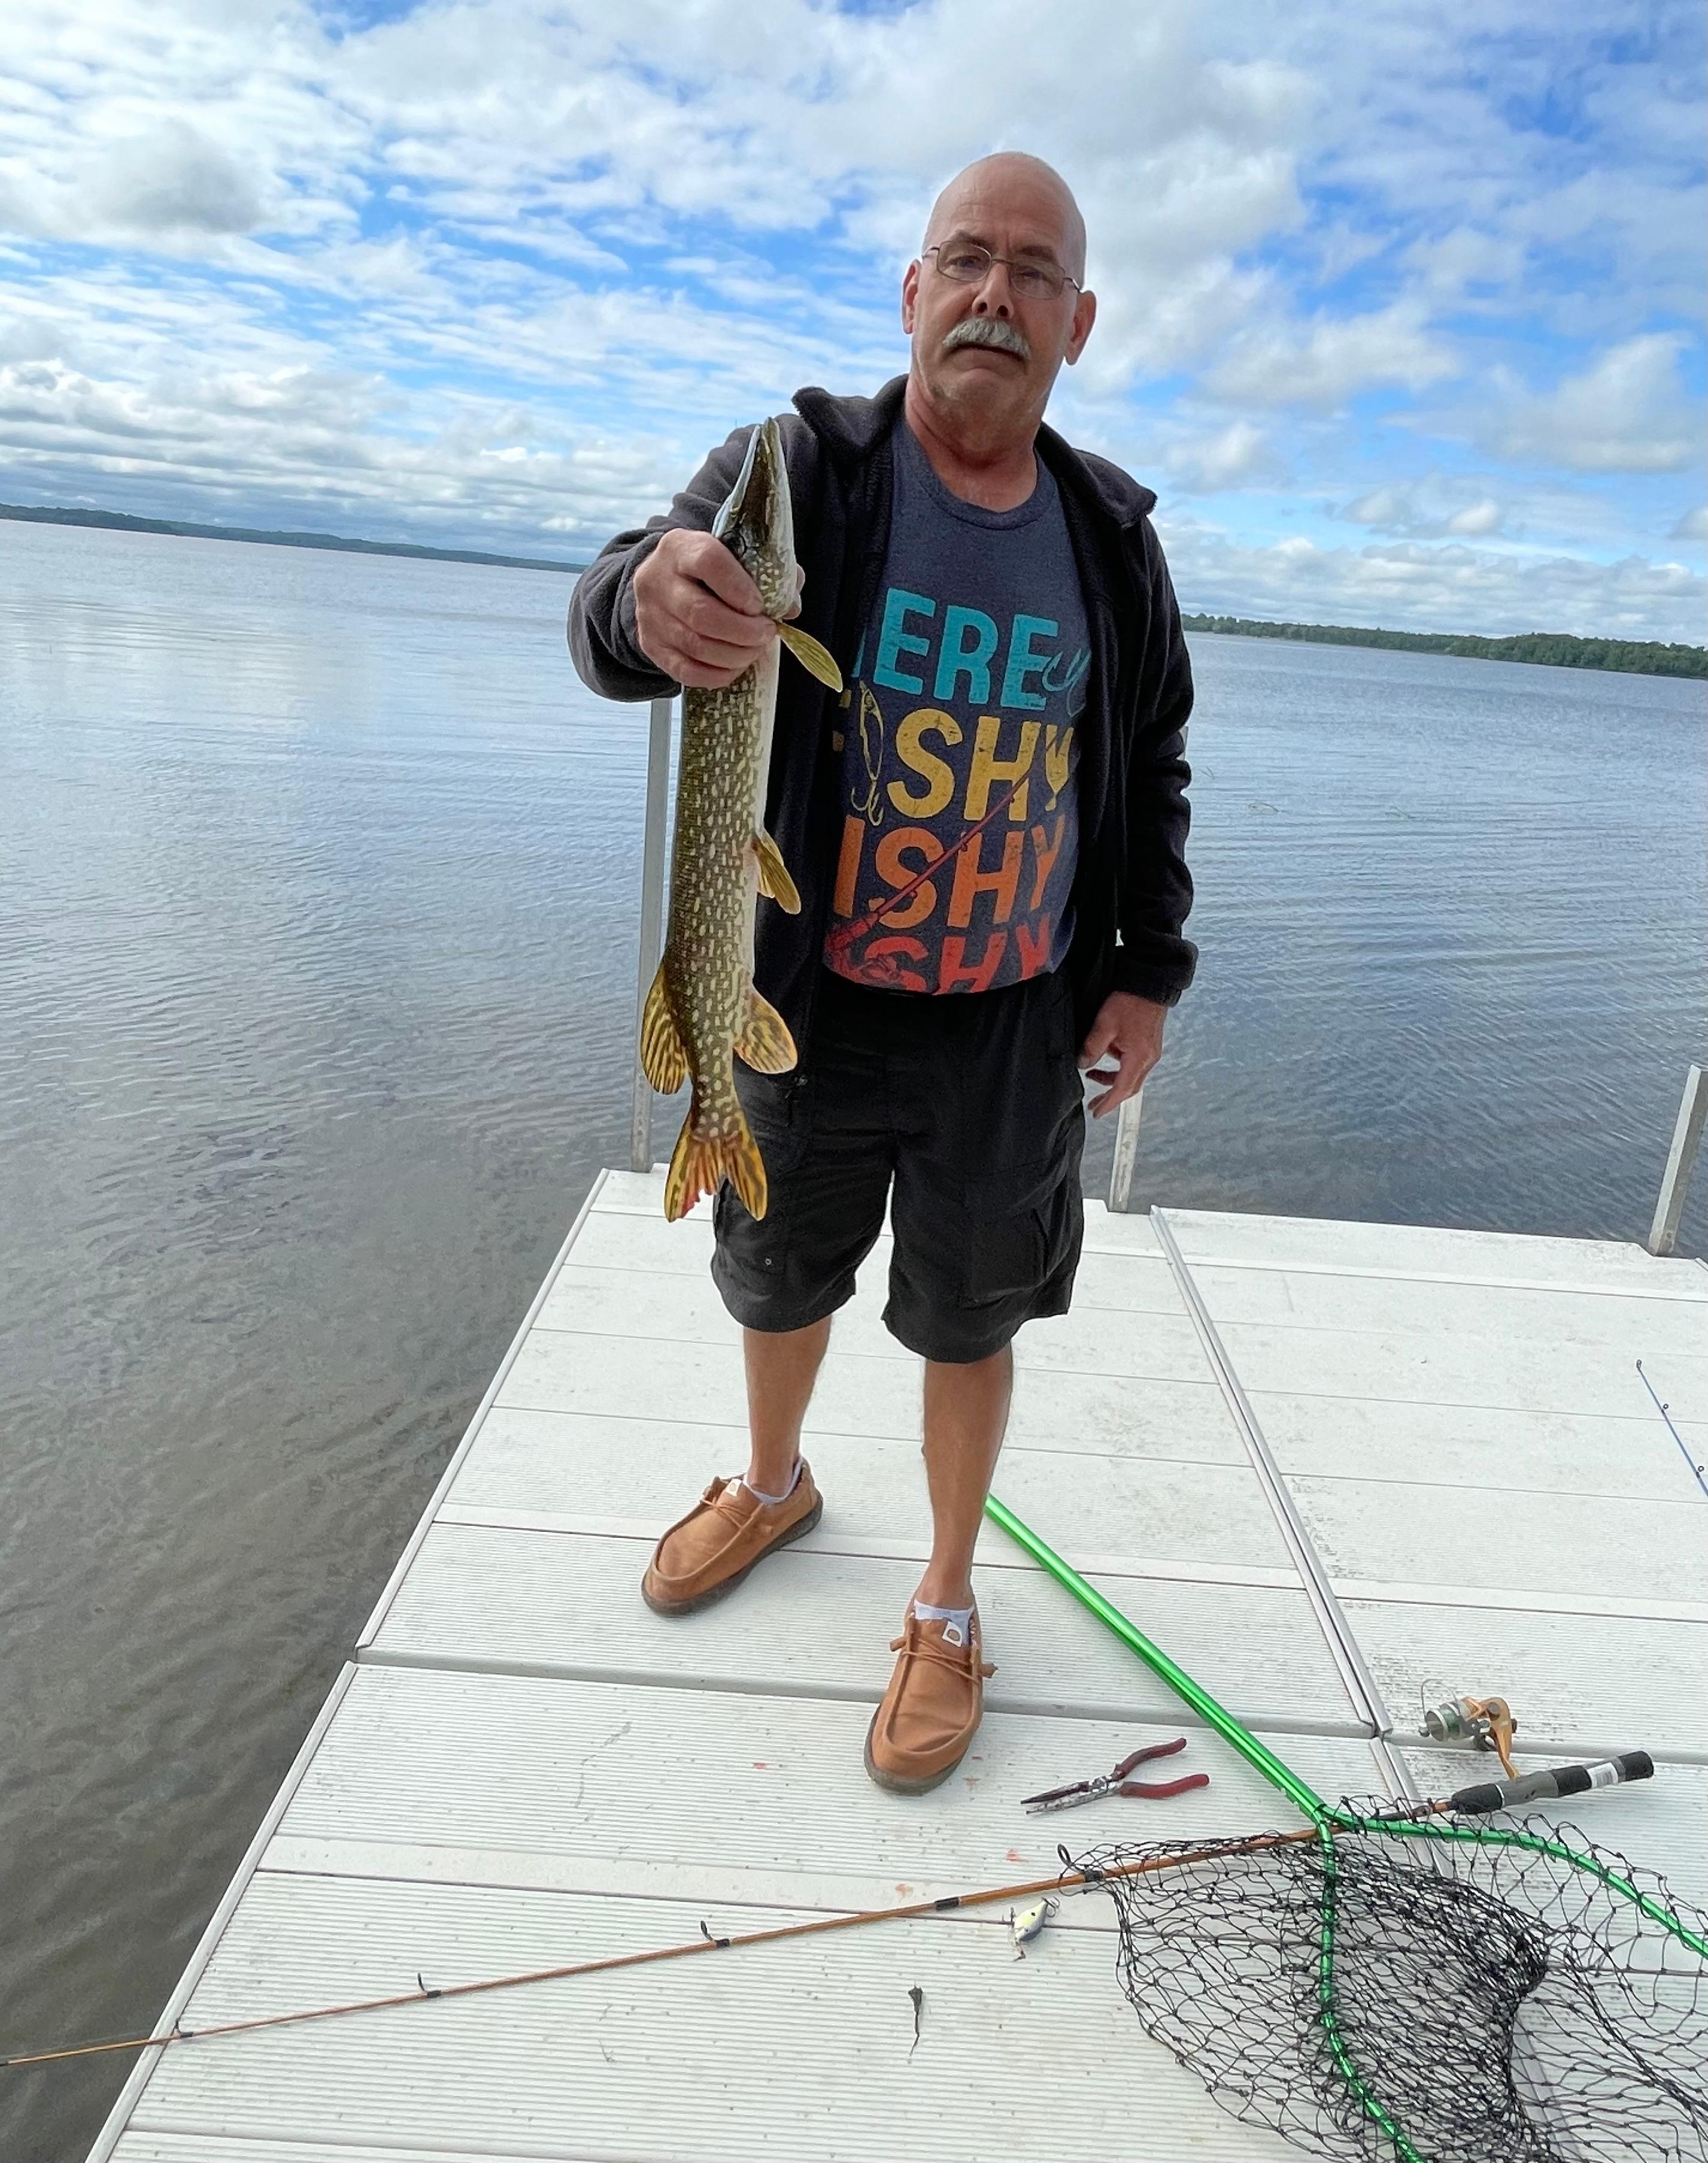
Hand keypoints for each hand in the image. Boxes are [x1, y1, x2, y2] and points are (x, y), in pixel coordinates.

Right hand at [632, 529, 798, 689]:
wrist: (664, 582)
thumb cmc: (710, 570)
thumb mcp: (735, 556)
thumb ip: (768, 574)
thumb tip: (791, 608)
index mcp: (681, 548)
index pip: (709, 562)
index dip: (739, 588)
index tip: (760, 606)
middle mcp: (658, 580)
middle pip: (701, 614)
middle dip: (743, 632)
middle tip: (766, 634)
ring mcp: (650, 616)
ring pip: (696, 646)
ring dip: (735, 655)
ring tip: (755, 650)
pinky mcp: (651, 646)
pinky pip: (686, 671)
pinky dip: (717, 675)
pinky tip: (735, 666)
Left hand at [1079, 991, 1166, 1118]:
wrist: (1149, 984)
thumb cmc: (1130, 1002)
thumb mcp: (1104, 1025)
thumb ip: (1092, 1047)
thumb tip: (1083, 1064)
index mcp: (1139, 1058)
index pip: (1122, 1089)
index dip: (1108, 1103)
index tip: (1096, 1112)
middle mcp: (1149, 1059)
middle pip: (1130, 1087)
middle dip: (1111, 1097)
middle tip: (1094, 1104)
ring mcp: (1151, 1052)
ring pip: (1131, 1076)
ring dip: (1113, 1079)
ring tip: (1093, 1074)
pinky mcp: (1149, 1045)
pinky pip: (1133, 1063)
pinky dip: (1119, 1066)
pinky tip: (1107, 1055)